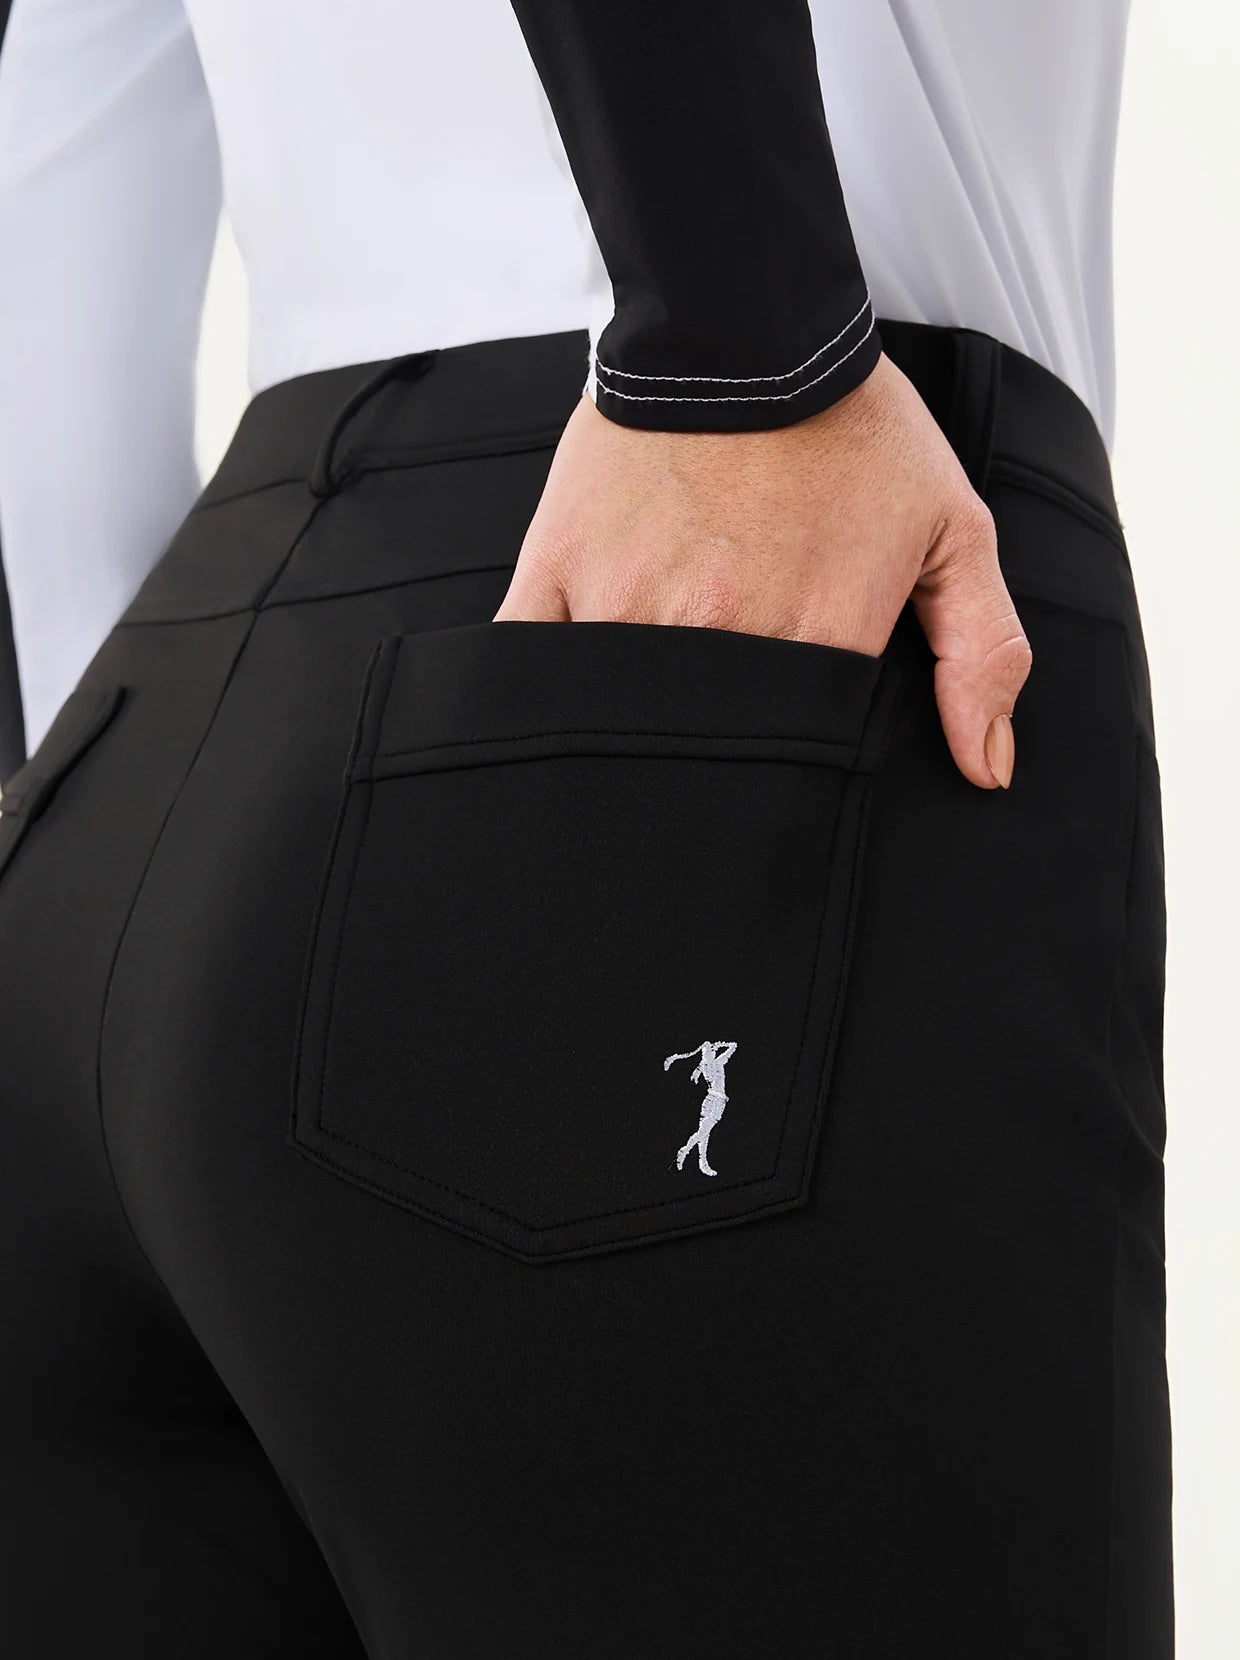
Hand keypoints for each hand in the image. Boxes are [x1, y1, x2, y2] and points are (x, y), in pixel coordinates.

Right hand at [496, 353, 1030, 787]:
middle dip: (718, 754)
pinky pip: (535, 664)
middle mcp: (721, 635)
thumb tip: (989, 768)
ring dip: (637, 725)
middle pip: (709, 749)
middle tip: (721, 726)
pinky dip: (548, 691)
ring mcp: (630, 608)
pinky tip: (573, 694)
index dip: (796, 759)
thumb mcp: (952, 526)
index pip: (801, 756)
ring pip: (623, 717)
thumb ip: (984, 651)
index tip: (789, 744)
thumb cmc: (850, 428)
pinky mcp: (560, 575)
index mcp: (818, 639)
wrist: (746, 325)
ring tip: (661, 693)